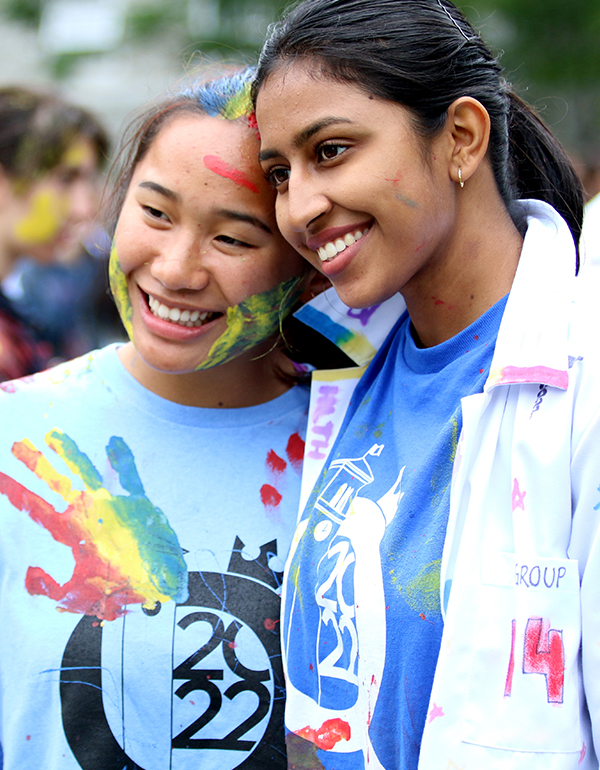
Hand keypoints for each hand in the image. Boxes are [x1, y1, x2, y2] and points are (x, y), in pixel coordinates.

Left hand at [0, 430, 186, 620]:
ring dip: (71, 453)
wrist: (155, 584)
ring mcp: (112, 506)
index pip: (36, 508)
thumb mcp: (76, 594)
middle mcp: (87, 514)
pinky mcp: (137, 504)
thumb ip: (49, 587)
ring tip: (53, 433)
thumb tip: (28, 574)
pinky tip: (114, 442)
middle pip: (56, 483)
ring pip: (86, 472)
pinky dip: (123, 459)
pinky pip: (129, 477)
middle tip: (16, 444)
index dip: (15, 492)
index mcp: (72, 533)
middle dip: (36, 464)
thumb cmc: (117, 589)